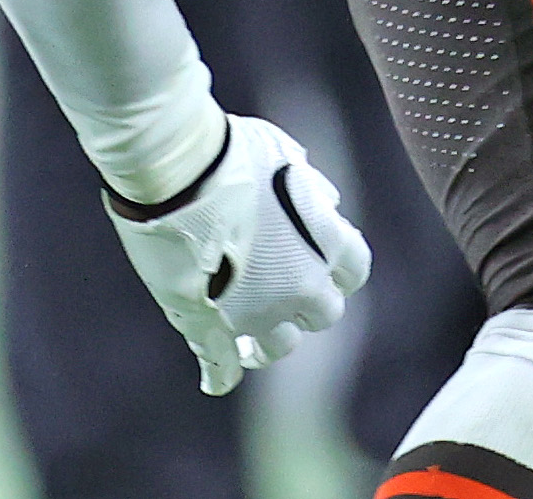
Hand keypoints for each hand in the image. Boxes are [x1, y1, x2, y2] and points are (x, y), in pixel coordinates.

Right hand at [102, 112, 372, 394]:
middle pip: (321, 314)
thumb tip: (327, 204)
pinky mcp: (206, 325)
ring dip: (268, 339)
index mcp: (328, 245)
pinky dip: (220, 374)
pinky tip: (218, 380)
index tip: (324, 257)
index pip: (355, 270)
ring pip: (276, 347)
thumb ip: (313, 190)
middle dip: (306, 302)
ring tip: (252, 336)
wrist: (177, 169)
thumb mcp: (288, 156)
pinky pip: (219, 366)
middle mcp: (299, 288)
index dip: (339, 265)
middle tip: (284, 287)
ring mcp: (253, 313)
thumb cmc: (233, 151)